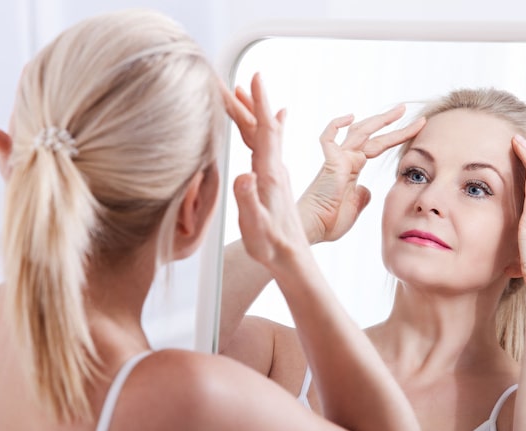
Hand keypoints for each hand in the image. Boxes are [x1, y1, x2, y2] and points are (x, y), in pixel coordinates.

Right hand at [231, 73, 307, 269]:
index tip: (256, 78)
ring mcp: (276, 174)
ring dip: (254, 111)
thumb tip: (244, 176)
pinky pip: (269, 145)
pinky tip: (272, 120)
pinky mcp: (274, 180)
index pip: (265, 132)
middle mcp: (276, 169)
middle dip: (250, 101)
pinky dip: (266, 127)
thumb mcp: (255, 225)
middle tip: (235, 79)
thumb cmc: (271, 245)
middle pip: (262, 127)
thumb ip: (249, 201)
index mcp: (271, 175)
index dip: (259, 104)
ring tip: (243, 91)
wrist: (290, 258)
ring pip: (264, 134)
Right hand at [298, 107, 425, 243]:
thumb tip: (367, 188)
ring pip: (360, 132)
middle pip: (371, 134)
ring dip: (380, 120)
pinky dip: (336, 125)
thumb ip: (362, 195)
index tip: (416, 129)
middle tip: (404, 108)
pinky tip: (350, 117)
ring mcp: (337, 159)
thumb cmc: (330, 221)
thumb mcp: (355, 207)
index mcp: (353, 169)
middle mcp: (346, 160)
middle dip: (389, 120)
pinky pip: (328, 138)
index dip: (396, 136)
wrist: (314, 228)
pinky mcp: (329, 162)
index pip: (378, 146)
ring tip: (399, 110)